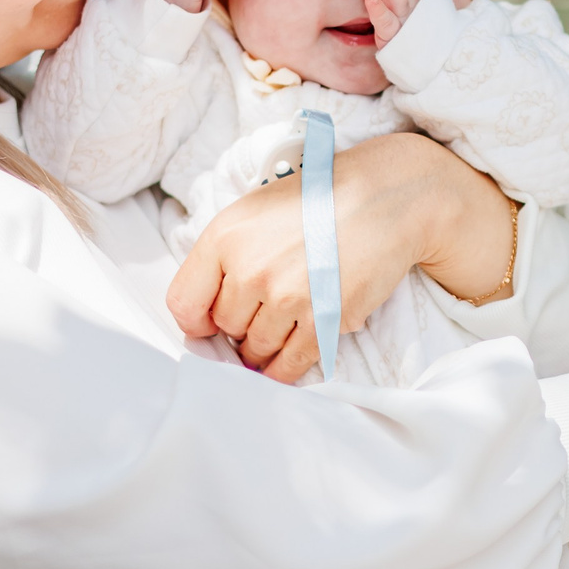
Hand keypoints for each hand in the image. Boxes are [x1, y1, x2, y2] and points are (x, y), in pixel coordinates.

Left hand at [167, 133, 513, 380]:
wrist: (384, 198)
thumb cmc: (319, 199)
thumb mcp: (255, 210)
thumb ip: (224, 255)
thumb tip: (208, 309)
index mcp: (225, 238)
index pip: (184, 304)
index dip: (195, 321)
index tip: (209, 324)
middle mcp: (251, 269)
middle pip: (225, 327)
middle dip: (238, 327)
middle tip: (258, 317)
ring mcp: (288, 297)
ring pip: (256, 348)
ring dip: (262, 349)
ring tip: (275, 334)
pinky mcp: (324, 319)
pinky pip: (291, 362)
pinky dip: (284, 371)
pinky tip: (284, 365)